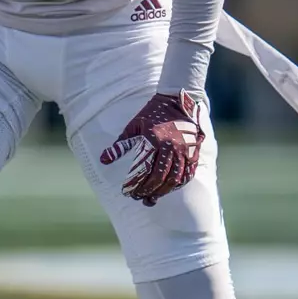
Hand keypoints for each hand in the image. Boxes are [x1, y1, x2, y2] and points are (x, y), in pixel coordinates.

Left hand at [100, 91, 203, 206]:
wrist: (177, 100)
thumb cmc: (151, 113)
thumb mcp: (134, 126)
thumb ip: (120, 144)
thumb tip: (104, 160)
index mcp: (154, 140)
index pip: (144, 169)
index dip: (136, 184)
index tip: (128, 192)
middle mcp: (170, 147)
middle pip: (160, 177)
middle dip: (149, 191)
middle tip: (139, 198)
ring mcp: (184, 150)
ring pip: (175, 178)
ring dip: (163, 191)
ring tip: (152, 198)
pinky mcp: (193, 152)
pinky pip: (187, 174)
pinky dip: (178, 184)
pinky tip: (169, 189)